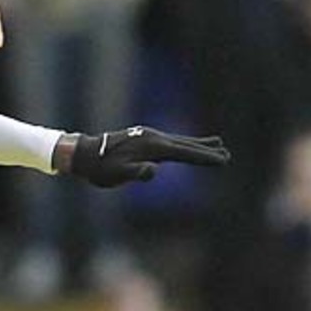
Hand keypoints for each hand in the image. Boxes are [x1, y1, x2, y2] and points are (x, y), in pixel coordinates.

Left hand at [60, 127, 230, 187]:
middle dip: (206, 150)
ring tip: (217, 143)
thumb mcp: (117, 175)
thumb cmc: (100, 169)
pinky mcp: (142, 137)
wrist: (83, 154)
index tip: (223, 161)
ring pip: (179, 140)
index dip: (204, 157)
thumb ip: (136, 172)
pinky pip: (170, 140)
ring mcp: (148, 136)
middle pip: (186, 144)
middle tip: (227, 154)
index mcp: (152, 147)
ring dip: (198, 143)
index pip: (184, 153)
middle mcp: (153, 138)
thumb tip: (152, 171)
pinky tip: (186, 144)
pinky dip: (183, 142)